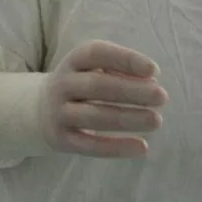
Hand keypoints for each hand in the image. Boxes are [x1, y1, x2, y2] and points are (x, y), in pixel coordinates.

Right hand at [41, 40, 167, 158]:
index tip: (154, 70)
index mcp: (73, 61)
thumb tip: (151, 81)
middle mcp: (62, 84)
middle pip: (97, 85)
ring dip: (128, 118)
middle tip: (162, 96)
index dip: (125, 59)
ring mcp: (58, 113)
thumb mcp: (93, 70)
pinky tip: (142, 147)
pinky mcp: (60, 139)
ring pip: (95, 116)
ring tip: (156, 120)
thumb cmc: (81, 85)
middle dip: (132, 91)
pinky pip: (90, 146)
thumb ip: (120, 72)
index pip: (96, 53)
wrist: (39, 110)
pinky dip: (117, 147)